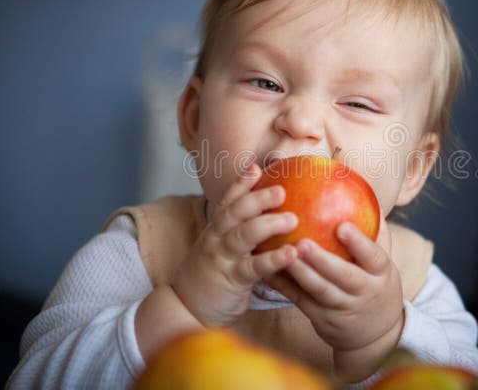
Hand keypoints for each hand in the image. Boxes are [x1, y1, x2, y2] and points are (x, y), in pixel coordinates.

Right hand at [170, 164, 298, 327]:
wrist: (184, 310)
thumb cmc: (211, 278)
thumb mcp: (219, 250)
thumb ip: (238, 234)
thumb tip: (267, 218)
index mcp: (215, 230)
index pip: (227, 201)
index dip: (241, 183)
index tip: (258, 168)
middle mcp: (216, 239)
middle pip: (235, 212)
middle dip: (257, 198)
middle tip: (282, 189)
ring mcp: (222, 258)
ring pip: (243, 236)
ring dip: (268, 224)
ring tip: (292, 219)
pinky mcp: (232, 280)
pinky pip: (254, 267)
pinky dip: (274, 259)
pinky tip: (292, 253)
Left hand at [265, 212, 403, 379]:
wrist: (376, 333)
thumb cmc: (376, 284)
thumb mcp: (383, 262)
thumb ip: (376, 233)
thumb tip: (368, 195)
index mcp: (381, 274)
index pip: (373, 257)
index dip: (359, 243)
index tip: (342, 226)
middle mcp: (363, 292)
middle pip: (343, 277)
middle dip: (322, 261)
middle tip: (302, 242)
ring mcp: (341, 308)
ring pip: (318, 290)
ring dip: (299, 273)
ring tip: (281, 253)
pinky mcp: (321, 318)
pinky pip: (299, 299)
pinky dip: (283, 284)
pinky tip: (267, 268)